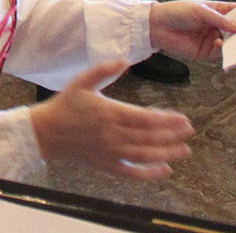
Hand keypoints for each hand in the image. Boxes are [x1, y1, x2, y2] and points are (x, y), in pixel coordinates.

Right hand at [29, 61, 196, 178]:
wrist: (45, 132)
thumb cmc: (64, 105)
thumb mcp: (81, 82)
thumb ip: (103, 71)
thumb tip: (124, 61)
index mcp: (109, 113)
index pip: (145, 118)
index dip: (167, 120)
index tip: (183, 118)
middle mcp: (113, 135)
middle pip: (150, 137)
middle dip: (173, 135)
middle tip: (190, 131)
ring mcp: (111, 152)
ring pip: (145, 155)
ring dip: (168, 153)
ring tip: (185, 150)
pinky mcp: (107, 166)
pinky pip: (132, 173)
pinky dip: (150, 174)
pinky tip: (165, 171)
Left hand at [148, 0, 235, 61]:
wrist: (157, 26)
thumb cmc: (176, 12)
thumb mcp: (199, 10)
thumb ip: (220, 19)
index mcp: (218, 11)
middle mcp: (218, 26)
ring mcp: (214, 39)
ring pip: (232, 43)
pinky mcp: (207, 52)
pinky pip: (221, 54)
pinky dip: (225, 51)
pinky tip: (221, 45)